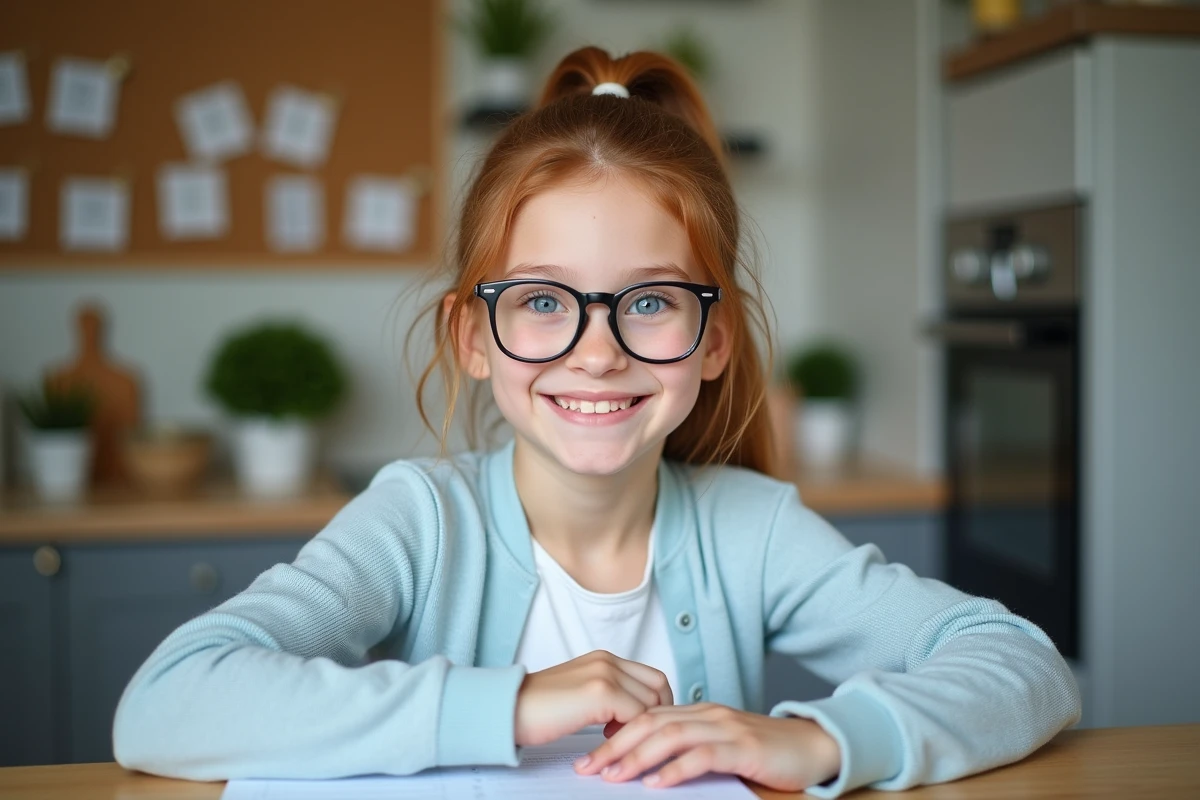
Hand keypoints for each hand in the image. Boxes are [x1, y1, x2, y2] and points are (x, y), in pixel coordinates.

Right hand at [514, 650, 673, 746]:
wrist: (508, 708)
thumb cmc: (537, 708)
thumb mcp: (579, 691)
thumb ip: (607, 694)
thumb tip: (629, 713)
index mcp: (604, 659)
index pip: (651, 677)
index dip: (654, 703)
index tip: (640, 725)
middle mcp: (608, 661)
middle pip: (659, 686)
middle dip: (656, 714)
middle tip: (636, 733)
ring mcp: (605, 674)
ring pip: (651, 702)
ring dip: (642, 726)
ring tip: (617, 737)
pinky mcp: (601, 693)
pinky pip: (636, 717)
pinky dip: (630, 734)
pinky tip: (608, 739)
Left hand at [573, 703, 840, 790]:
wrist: (813, 745)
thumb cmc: (764, 751)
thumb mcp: (719, 745)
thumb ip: (688, 747)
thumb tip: (647, 765)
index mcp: (697, 712)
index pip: (645, 717)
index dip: (613, 735)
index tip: (589, 757)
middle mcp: (707, 714)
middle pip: (649, 724)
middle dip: (614, 746)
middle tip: (586, 768)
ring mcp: (725, 729)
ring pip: (670, 737)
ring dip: (637, 757)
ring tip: (612, 776)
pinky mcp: (743, 747)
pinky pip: (703, 756)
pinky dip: (676, 769)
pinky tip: (656, 783)